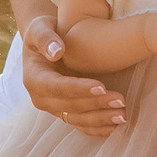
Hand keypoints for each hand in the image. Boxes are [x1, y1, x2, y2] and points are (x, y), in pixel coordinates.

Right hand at [18, 14, 123, 137]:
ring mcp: (53, 108)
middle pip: (70, 106)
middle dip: (95, 105)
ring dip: (100, 119)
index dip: (78, 89)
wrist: (46, 42)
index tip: (101, 86)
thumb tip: (56, 51)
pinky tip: (114, 127)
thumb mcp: (40, 28)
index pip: (56, 87)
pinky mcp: (64, 112)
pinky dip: (96, 129)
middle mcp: (41, 98)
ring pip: (77, 119)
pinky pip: (80, 125)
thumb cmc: (44, 31)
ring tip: (123, 115)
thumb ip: (45, 38)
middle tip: (121, 100)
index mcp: (34, 79)